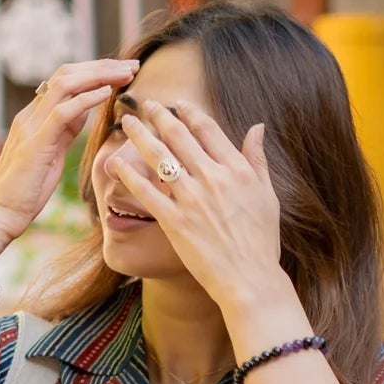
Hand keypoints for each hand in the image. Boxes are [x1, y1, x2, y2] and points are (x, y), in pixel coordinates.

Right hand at [0, 59, 138, 250]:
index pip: (66, 81)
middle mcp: (31, 115)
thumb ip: (63, 131)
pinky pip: (63, 112)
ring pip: (66, 84)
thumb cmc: (24, 193)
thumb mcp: (51, 155)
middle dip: (103, 66)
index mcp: (34, 117)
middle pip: (67, 74)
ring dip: (99, 75)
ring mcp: (31, 126)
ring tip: (126, 73)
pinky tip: (107, 93)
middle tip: (133, 64)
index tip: (124, 72)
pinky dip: (86, 99)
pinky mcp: (35, 143)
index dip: (96, 72)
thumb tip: (83, 113)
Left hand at [113, 99, 283, 310]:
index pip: (208, 130)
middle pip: (180, 137)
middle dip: (159, 116)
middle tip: (145, 104)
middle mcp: (213, 178)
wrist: (250, 280)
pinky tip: (115, 161)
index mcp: (237, 170)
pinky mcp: (174, 221)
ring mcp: (192, 199)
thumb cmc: (262, 242)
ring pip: (160, 157)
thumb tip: (257, 127)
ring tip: (126, 122)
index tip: (177, 104)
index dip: (189, 113)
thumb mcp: (268, 195)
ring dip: (139, 135)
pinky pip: (146, 192)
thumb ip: (257, 159)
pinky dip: (129, 174)